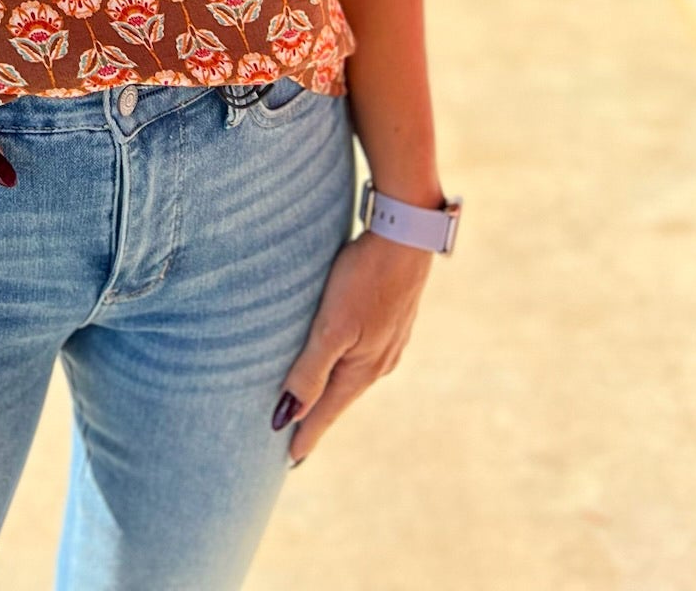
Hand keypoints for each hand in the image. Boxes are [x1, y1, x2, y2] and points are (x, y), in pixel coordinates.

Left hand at [273, 229, 432, 465]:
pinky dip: (343, 368)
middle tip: (295, 439)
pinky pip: (361, 355)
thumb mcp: (332, 326)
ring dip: (331, 392)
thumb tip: (287, 415)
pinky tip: (341, 363)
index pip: (326, 411)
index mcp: (363, 368)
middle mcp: (379, 362)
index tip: (288, 460)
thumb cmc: (365, 277)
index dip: (305, 434)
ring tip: (314, 405)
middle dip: (317, 418)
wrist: (407, 234)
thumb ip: (310, 370)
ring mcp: (388, 341)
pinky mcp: (390, 319)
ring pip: (352, 376)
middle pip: (340, 397)